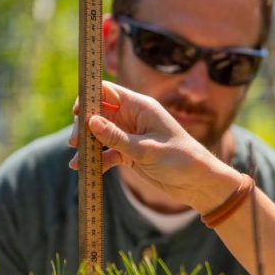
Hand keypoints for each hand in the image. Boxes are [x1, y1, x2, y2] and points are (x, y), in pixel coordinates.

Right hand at [68, 81, 241, 212]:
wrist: (198, 183)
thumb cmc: (180, 159)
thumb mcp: (146, 149)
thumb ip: (117, 137)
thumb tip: (90, 120)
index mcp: (141, 107)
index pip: (108, 91)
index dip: (89, 97)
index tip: (77, 113)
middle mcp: (134, 118)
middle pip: (98, 113)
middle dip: (84, 126)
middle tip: (76, 143)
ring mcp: (131, 135)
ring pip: (100, 134)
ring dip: (87, 145)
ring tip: (77, 161)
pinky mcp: (130, 153)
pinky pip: (107, 152)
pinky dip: (96, 159)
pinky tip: (84, 169)